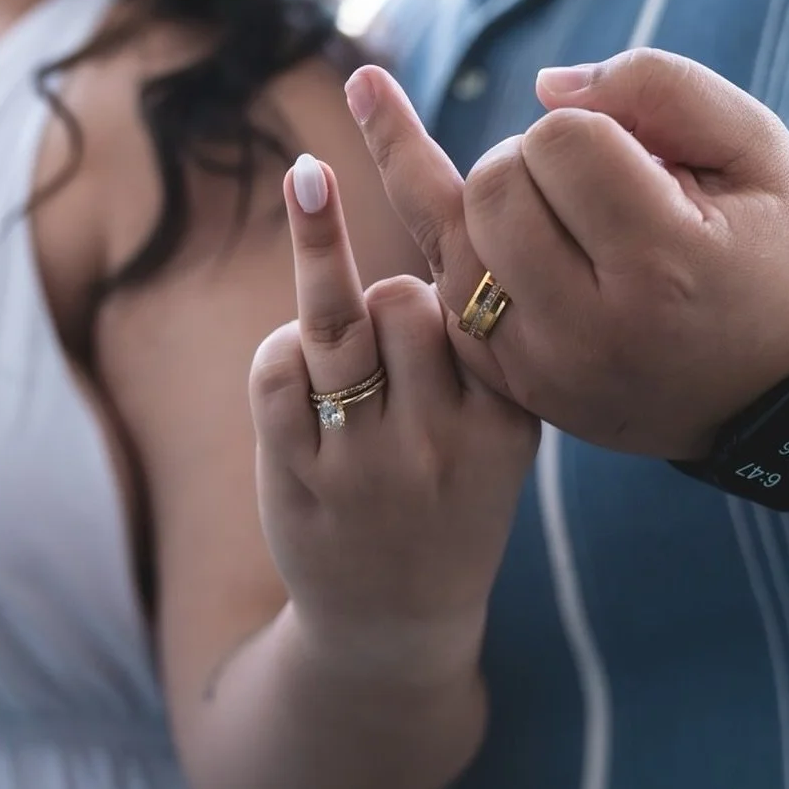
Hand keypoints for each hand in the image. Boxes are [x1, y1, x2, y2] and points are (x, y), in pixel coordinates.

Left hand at [250, 155, 540, 682]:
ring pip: (338, 318)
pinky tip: (298, 367)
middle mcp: (443, 444)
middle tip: (385, 313)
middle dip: (390, 287)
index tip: (448, 155)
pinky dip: (284, 351)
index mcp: (509, 426)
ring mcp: (366, 463)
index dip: (467, 237)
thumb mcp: (499, 442)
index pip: (483, 310)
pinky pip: (278, 367)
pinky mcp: (297, 476)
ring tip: (308, 180)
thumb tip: (447, 224)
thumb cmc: (450, 507)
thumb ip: (479, 354)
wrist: (396, 633)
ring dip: (324, 266)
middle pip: (406, 300)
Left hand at [345, 48, 788, 458]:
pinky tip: (444, 179)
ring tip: (553, 199)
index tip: (638, 155)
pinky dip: (460, 239)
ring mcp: (539, 366)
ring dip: (496, 198)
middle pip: (494, 186)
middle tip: (591, 179)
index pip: (560, 142)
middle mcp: (589, 329)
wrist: (771, 395)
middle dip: (533, 157)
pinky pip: (440, 287)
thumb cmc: (767, 254)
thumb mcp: (756, 151)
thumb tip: (544, 86)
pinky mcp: (507, 384)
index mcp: (664, 267)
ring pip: (451, 233)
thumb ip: (660, 86)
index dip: (589, 124)